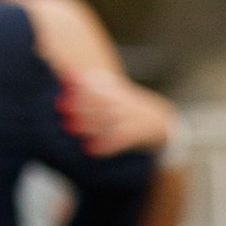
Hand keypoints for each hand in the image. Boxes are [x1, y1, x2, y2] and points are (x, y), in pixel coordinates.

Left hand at [59, 70, 178, 159]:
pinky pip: (121, 139)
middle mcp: (125, 102)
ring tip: (68, 127)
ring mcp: (134, 117)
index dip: (81, 82)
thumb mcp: (116, 93)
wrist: (166, 125)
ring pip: (109, 119)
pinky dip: (106, 145)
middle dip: (80, 102)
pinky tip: (90, 150)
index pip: (99, 83)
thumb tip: (67, 74)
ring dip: (88, 124)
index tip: (64, 82)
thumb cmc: (132, 110)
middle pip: (101, 100)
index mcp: (118, 91)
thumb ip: (94, 84)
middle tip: (59, 106)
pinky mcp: (140, 134)